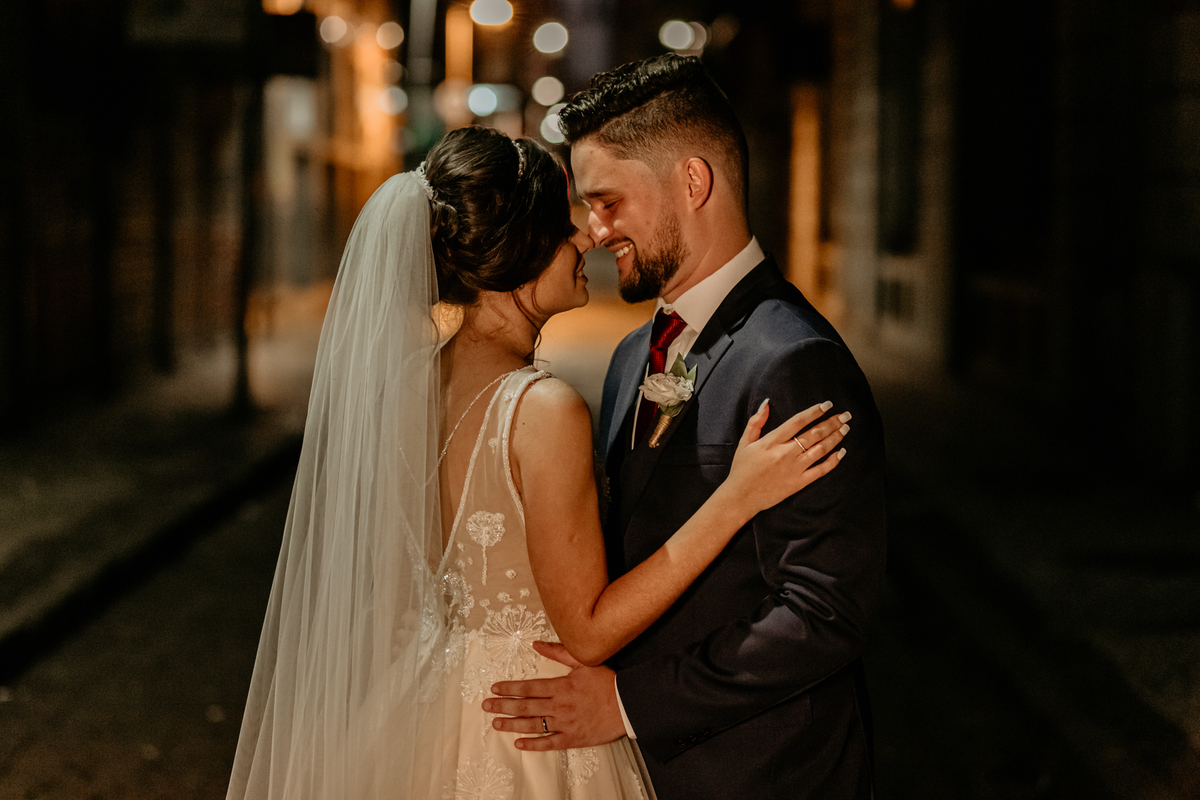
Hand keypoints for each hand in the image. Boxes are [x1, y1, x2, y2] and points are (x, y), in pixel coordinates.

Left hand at [483, 641, 625, 749]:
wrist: (628, 705)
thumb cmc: (607, 682)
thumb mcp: (583, 661)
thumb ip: (558, 652)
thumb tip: (537, 643)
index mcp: (560, 686)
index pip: (528, 687)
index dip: (509, 688)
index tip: (494, 688)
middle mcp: (558, 706)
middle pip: (525, 706)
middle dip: (503, 706)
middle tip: (486, 706)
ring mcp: (565, 724)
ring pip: (532, 725)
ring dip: (512, 725)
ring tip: (496, 724)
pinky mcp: (572, 738)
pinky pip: (549, 743)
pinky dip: (533, 744)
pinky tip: (519, 743)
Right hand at [723, 399, 848, 514]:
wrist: (741, 497)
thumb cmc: (742, 469)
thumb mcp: (744, 442)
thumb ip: (756, 421)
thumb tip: (766, 403)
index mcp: (772, 441)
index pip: (798, 421)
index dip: (814, 411)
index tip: (827, 404)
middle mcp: (786, 453)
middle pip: (814, 434)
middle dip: (832, 422)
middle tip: (845, 415)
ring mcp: (794, 468)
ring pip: (820, 449)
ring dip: (835, 438)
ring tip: (845, 428)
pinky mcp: (799, 483)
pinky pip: (820, 470)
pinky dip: (833, 461)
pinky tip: (841, 452)